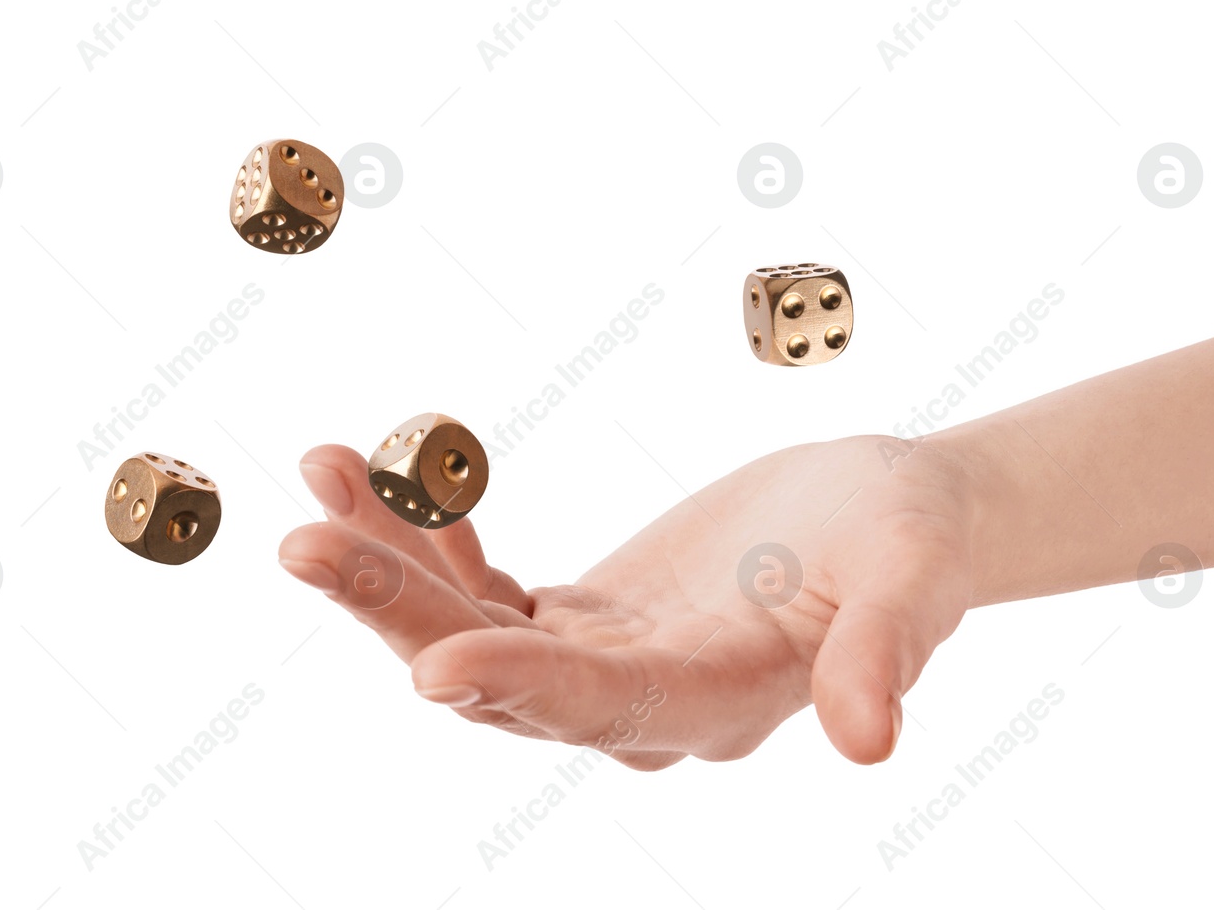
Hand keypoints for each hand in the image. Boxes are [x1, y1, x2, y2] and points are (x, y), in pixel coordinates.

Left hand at [278, 436, 980, 767]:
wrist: (889, 516)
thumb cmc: (911, 538)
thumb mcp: (913, 577)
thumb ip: (884, 651)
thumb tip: (872, 744)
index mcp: (723, 700)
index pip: (612, 705)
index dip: (527, 687)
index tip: (432, 664)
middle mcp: (645, 702)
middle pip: (504, 678)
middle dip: (401, 613)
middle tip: (300, 542)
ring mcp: (605, 663)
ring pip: (472, 631)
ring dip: (389, 563)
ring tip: (321, 470)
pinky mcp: (585, 618)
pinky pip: (485, 588)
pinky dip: (429, 536)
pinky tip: (381, 474)